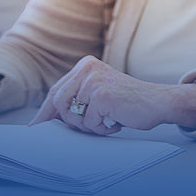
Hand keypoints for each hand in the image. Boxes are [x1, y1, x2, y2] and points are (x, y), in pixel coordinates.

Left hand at [28, 56, 192, 134]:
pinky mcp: (102, 94)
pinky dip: (101, 129)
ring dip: (88, 126)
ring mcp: (94, 81)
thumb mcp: (98, 94)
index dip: (46, 111)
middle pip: (58, 102)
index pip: (56, 90)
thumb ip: (77, 99)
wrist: (159, 102)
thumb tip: (48, 119)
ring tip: (105, 122)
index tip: (36, 127)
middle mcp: (86, 69)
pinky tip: (115, 123)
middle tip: (90, 127)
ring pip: (72, 114)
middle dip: (70, 121)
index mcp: (84, 66)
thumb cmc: (129, 102)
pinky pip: (89, 122)